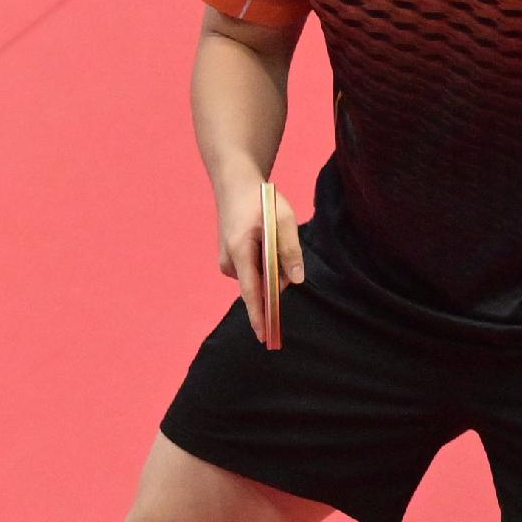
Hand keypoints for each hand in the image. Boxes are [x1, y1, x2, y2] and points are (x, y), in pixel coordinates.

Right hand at [215, 173, 284, 349]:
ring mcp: (226, 261)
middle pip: (257, 285)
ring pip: (256, 278)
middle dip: (275, 280)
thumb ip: (290, 251)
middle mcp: (228, 261)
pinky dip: (263, 263)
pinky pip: (251, 271)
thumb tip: (295, 281)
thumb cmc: (261, 200)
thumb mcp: (283, 220)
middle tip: (283, 248)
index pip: (251, 291)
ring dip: (270, 268)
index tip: (263, 335)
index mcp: (240, 251)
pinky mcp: (229, 260)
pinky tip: (263, 241)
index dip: (259, 314)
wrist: (234, 185)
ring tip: (270, 236)